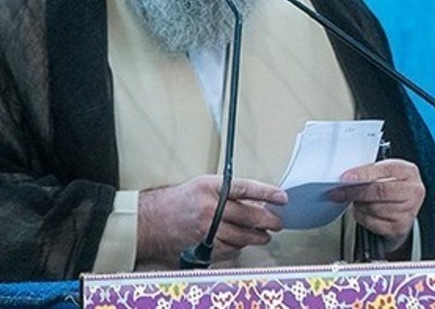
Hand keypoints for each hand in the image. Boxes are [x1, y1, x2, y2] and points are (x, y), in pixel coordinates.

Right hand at [137, 175, 287, 267]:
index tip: (282, 198)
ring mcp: (208, 230)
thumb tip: (254, 200)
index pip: (246, 188)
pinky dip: (240, 247)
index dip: (267, 193)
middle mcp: (210, 208)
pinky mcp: (205, 247)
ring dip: (258, 237)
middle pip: (250, 215)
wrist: (152, 221)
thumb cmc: (177, 202)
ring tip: (265, 235)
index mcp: (210, 187)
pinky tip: (244, 243)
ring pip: (244, 236)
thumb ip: (226, 191)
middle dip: (269, 220)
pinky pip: (231, 249)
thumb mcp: (201, 186)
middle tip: (277, 222)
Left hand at [331, 159, 424, 253]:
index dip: (364, 174)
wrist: (403, 209)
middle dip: (355, 191)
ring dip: (359, 204)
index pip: (385, 170)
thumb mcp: (385, 172)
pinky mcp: (400, 228)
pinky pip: (373, 222)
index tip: (346, 177)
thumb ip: (369, 172)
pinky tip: (362, 211)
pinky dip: (362, 216)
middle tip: (339, 192)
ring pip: (374, 208)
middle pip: (380, 191)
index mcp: (409, 172)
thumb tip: (347, 177)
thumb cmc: (391, 186)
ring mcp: (409, 211)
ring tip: (355, 200)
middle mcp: (413, 191)